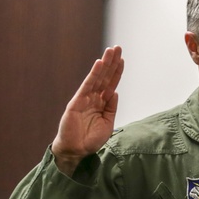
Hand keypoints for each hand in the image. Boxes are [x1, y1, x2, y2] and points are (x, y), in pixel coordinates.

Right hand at [52, 46, 124, 174]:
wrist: (76, 151)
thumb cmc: (90, 139)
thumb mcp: (107, 123)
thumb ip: (111, 108)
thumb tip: (116, 93)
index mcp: (101, 103)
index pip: (110, 84)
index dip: (116, 72)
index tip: (122, 59)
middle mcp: (93, 98)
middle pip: (105, 77)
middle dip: (112, 62)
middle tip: (118, 47)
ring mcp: (85, 99)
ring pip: (97, 78)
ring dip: (104, 64)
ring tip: (111, 51)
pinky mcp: (77, 102)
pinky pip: (87, 86)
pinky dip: (93, 75)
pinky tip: (99, 64)